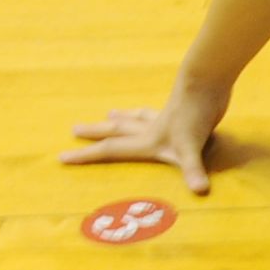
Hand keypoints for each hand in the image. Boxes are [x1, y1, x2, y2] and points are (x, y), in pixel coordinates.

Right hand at [61, 89, 222, 195]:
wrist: (208, 79)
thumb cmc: (197, 113)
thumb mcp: (193, 148)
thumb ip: (193, 170)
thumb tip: (199, 191)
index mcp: (148, 140)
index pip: (110, 150)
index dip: (86, 155)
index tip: (61, 157)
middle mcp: (151, 128)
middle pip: (116, 130)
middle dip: (95, 131)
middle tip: (74, 128)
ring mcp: (164, 117)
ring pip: (135, 118)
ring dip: (121, 118)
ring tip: (111, 114)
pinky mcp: (179, 110)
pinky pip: (156, 113)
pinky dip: (148, 113)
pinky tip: (154, 111)